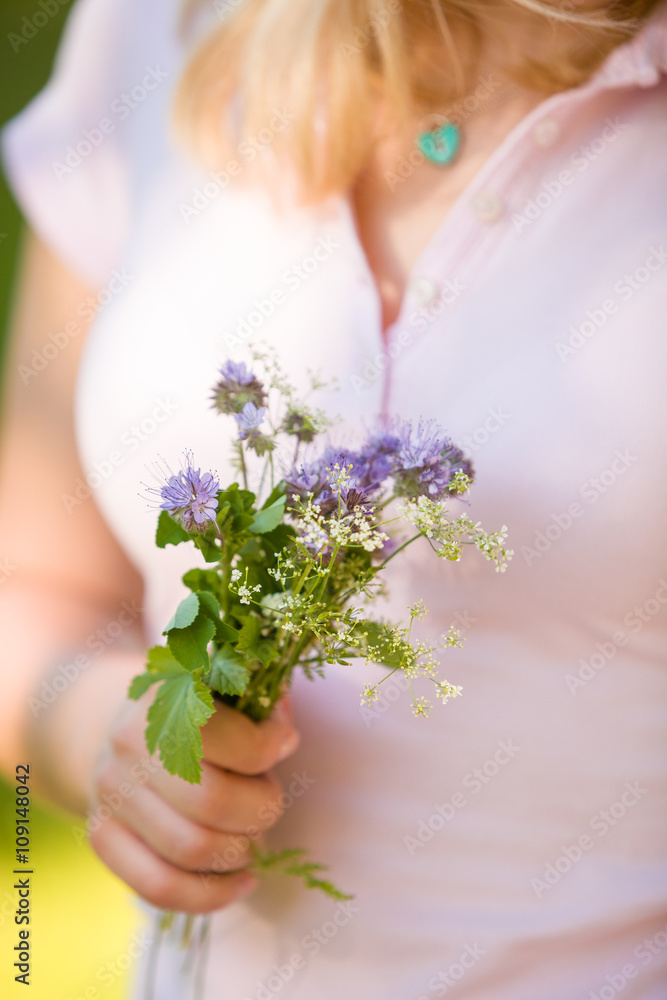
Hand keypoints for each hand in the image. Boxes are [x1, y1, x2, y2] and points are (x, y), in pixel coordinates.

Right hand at [88, 692, 299, 913]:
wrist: (125, 724)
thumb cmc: (199, 708)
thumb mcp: (229, 688)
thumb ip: (262, 706)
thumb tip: (284, 741)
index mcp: (168, 697)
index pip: (233, 742)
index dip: (271, 748)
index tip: (284, 742)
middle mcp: (130, 743)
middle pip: (214, 803)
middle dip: (260, 811)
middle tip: (268, 802)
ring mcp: (110, 793)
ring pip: (191, 851)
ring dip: (240, 853)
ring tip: (254, 837)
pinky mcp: (102, 836)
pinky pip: (160, 887)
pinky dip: (212, 895)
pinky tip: (243, 881)